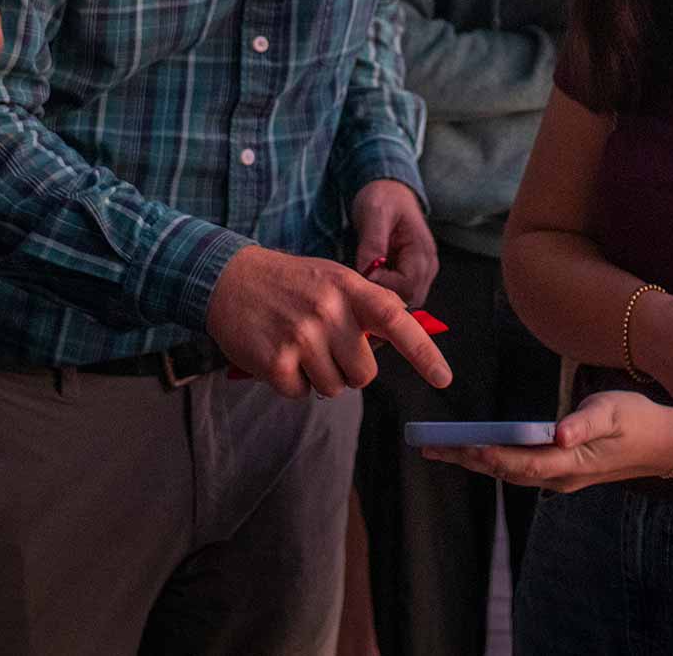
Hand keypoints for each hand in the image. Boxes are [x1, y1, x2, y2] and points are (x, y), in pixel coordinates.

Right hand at [205, 246, 453, 398]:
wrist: (229, 279)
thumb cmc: (289, 283)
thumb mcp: (333, 279)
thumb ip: (366, 306)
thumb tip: (400, 337)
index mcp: (348, 288)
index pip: (396, 321)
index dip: (423, 352)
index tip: (443, 378)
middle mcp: (328, 311)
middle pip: (364, 373)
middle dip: (349, 369)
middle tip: (326, 346)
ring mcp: (301, 336)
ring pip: (334, 388)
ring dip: (319, 377)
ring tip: (299, 346)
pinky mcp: (275, 361)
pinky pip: (301, 393)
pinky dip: (292, 383)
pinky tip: (279, 355)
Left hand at [351, 180, 438, 307]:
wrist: (390, 191)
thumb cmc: (383, 198)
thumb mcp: (374, 213)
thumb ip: (373, 243)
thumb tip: (368, 272)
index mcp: (422, 252)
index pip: (407, 286)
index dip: (383, 286)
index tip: (362, 274)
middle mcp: (427, 266)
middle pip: (409, 299)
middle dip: (383, 297)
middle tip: (360, 283)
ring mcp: (421, 272)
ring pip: (405, 301)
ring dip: (384, 297)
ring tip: (364, 281)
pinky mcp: (411, 275)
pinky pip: (401, 294)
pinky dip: (385, 293)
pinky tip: (370, 281)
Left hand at [423, 389, 672, 493]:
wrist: (662, 444)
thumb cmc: (637, 420)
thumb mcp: (614, 412)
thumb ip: (585, 423)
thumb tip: (561, 433)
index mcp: (571, 460)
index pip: (524, 463)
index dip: (495, 457)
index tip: (467, 448)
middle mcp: (560, 475)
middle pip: (505, 471)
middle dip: (467, 459)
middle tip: (430, 447)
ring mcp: (559, 475)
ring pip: (508, 472)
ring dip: (474, 462)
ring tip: (440, 449)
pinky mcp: (560, 469)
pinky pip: (517, 468)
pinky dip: (491, 460)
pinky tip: (475, 451)